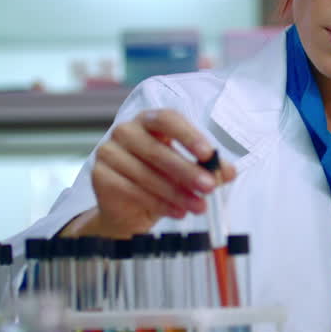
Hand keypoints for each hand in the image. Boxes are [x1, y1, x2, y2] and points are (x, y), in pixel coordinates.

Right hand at [78, 109, 236, 238]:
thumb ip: (208, 169)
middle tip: (209, 187)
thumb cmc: (161, 182)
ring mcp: (109, 151)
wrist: (129, 211)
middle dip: (187, 171)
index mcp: (148, 121)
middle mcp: (125, 131)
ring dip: (176, 192)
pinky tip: (178, 212)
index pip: (167, 119)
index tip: (209, 154)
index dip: (188, 135)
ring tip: (199, 206)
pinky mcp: (100, 175)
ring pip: (146, 173)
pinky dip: (159, 203)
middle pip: (157, 149)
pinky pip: (132, 190)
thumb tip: (229, 171)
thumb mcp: (188, 174)